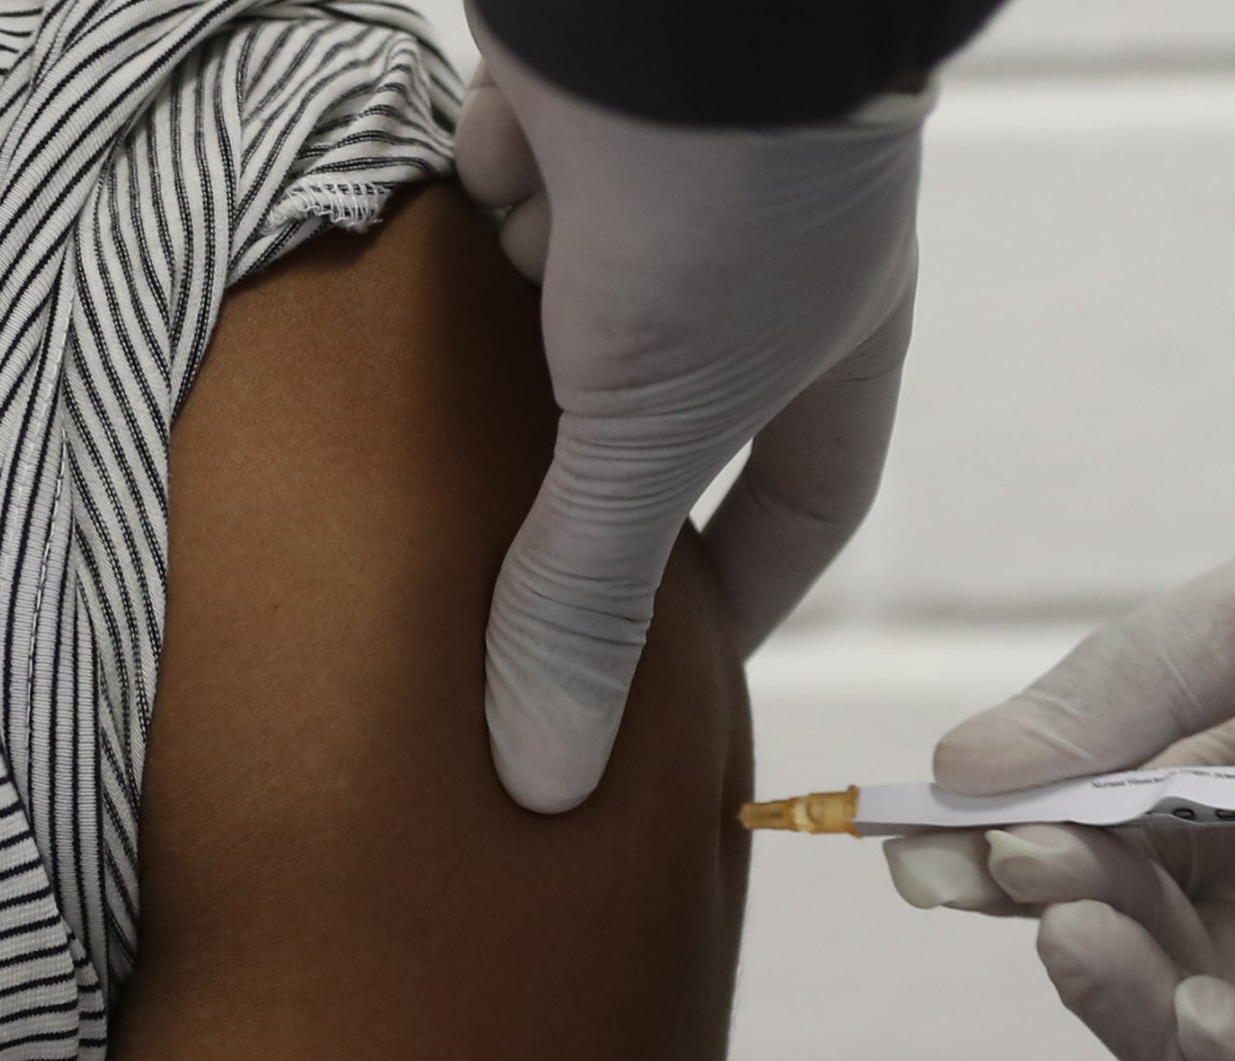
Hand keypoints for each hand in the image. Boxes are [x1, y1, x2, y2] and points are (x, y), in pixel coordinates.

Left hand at [457, 14, 924, 809]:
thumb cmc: (730, 200)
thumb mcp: (654, 424)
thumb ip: (591, 591)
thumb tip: (545, 782)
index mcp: (829, 347)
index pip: (804, 501)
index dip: (748, 590)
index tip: (678, 673)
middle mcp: (757, 268)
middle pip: (674, 413)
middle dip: (600, 492)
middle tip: (516, 590)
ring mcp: (660, 181)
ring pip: (572, 304)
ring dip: (512, 362)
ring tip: (426, 467)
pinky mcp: (563, 104)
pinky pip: (499, 192)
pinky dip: (461, 234)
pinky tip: (405, 285)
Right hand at [885, 305, 1234, 1060]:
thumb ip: (1141, 691)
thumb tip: (958, 782)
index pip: (1120, 856)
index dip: (1022, 857)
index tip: (926, 837)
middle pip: (1168, 965)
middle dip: (1077, 921)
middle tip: (1021, 863)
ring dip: (1145, 1011)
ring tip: (1076, 923)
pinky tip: (1198, 1010)